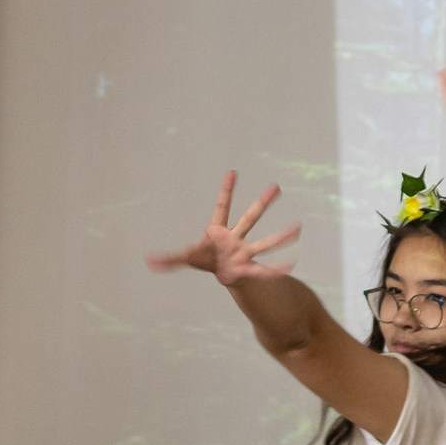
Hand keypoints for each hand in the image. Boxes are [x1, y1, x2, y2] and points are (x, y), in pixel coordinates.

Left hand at [146, 171, 299, 283]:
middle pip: (250, 217)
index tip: (233, 172)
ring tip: (298, 228)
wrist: (222, 272)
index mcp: (219, 230)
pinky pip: (265, 269)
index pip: (221, 206)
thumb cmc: (205, 258)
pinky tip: (291, 265)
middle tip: (276, 187)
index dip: (226, 190)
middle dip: (262, 203)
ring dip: (281, 237)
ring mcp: (246, 251)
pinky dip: (276, 269)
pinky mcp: (251, 268)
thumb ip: (169, 259)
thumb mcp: (185, 258)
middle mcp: (236, 237)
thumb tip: (148, 260)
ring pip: (265, 242)